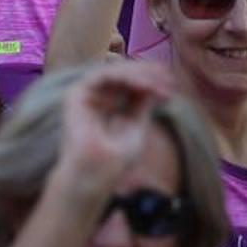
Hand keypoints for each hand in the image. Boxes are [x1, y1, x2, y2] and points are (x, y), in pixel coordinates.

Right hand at [57, 61, 174, 190]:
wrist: (99, 173)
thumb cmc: (116, 158)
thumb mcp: (137, 123)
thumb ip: (142, 102)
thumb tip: (155, 83)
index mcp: (107, 105)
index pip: (128, 85)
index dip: (149, 81)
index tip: (171, 86)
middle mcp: (95, 97)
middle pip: (121, 76)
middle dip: (147, 75)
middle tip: (168, 80)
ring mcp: (84, 95)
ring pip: (113, 72)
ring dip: (139, 75)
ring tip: (159, 83)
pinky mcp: (76, 94)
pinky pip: (103, 76)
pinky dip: (125, 77)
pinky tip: (144, 85)